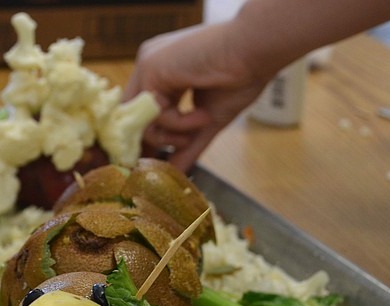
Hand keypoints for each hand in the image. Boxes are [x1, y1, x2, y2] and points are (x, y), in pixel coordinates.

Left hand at [123, 21, 271, 170]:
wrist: (256, 49)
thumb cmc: (241, 77)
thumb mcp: (208, 120)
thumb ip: (189, 145)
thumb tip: (177, 171)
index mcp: (162, 73)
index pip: (140, 112)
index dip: (150, 136)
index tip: (159, 158)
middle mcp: (150, 67)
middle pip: (133, 118)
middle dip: (157, 140)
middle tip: (181, 148)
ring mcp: (148, 65)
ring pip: (141, 120)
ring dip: (174, 133)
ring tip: (202, 123)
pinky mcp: (151, 67)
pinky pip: (155, 113)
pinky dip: (180, 123)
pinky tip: (203, 114)